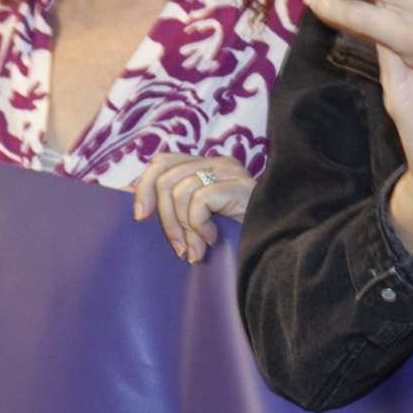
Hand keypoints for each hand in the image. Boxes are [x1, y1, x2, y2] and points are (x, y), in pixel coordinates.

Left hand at [131, 153, 253, 263]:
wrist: (280, 246)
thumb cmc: (240, 238)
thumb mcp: (202, 222)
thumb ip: (175, 210)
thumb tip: (132, 203)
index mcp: (207, 166)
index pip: (162, 161)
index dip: (144, 187)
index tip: (141, 219)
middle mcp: (217, 162)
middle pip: (164, 176)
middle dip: (165, 219)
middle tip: (178, 249)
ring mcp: (230, 172)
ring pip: (178, 190)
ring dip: (184, 229)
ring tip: (197, 251)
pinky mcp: (239, 186)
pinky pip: (199, 200)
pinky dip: (198, 225)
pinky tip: (212, 240)